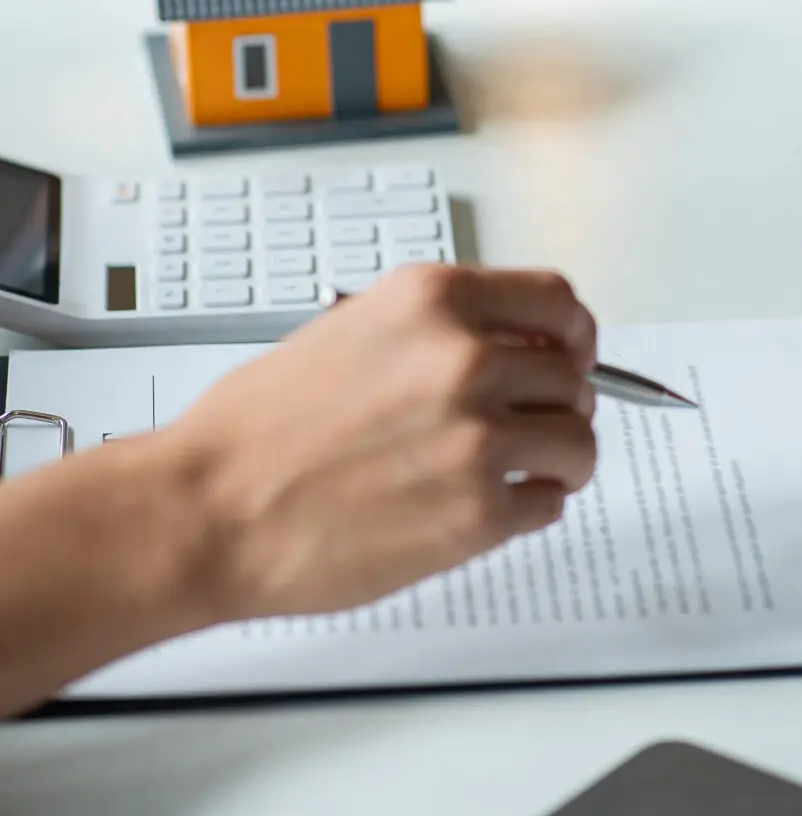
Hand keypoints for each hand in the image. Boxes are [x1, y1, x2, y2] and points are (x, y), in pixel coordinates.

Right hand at [169, 263, 598, 622]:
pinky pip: (549, 504)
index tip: (570, 356)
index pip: (557, 301)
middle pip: (574, 377)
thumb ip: (434, 331)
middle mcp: (464, 360)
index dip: (573, 335)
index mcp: (433, 301)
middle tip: (535, 426)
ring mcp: (477, 438)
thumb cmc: (258, 429)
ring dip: (558, 461)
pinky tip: (487, 508)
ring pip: (577, 444)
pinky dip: (529, 508)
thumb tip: (508, 346)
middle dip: (562, 404)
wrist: (209, 509)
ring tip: (520, 472)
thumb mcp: (350, 329)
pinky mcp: (477, 514)